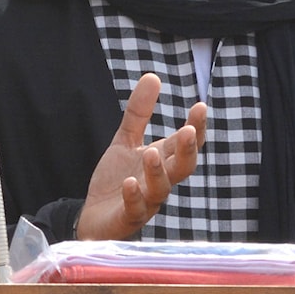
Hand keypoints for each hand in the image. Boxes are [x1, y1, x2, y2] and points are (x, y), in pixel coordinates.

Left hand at [76, 73, 205, 239]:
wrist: (93, 216)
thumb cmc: (117, 179)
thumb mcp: (125, 140)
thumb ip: (139, 113)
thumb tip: (153, 76)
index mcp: (163, 161)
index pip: (186, 143)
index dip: (196, 127)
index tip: (200, 106)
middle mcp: (160, 181)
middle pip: (183, 167)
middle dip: (188, 150)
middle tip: (189, 130)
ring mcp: (146, 201)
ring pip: (161, 189)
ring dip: (158, 171)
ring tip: (152, 153)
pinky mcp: (128, 217)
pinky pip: (136, 209)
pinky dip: (134, 196)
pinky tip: (130, 183)